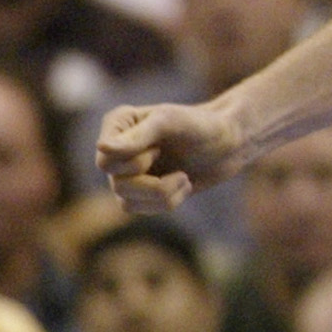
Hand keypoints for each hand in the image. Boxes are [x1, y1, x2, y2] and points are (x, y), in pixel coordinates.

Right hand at [98, 100, 251, 210]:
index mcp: (118, 125)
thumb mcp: (171, 122)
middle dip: (153, 183)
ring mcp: (125, 172)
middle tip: (180, 171)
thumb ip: (138, 136)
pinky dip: (166, 201)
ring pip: (126, 202)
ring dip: (163, 195)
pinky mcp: (139, 191)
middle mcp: (116, 149)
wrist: (230, 144)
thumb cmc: (201, 125)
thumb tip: (102, 147)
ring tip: (184, 178)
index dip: (135, 163)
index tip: (160, 148)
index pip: (106, 160)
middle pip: (117, 184)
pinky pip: (139, 209)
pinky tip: (183, 185)